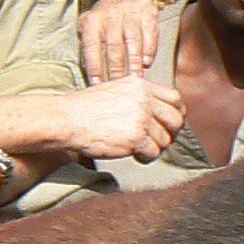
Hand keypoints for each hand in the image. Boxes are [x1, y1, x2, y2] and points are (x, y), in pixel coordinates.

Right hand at [54, 73, 185, 161]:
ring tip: (139, 149)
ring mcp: (141, 117)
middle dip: (171, 133)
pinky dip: (147, 157)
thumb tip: (161, 115)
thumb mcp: (116, 91)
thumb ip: (138, 98)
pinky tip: (135, 156)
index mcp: (140, 85)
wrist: (67, 120)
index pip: (175, 98)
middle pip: (176, 119)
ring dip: (154, 148)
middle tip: (158, 141)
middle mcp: (144, 99)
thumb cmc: (86, 109)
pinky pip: (154, 152)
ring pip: (165, 139)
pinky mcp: (136, 137)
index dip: (176, 114)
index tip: (169, 125)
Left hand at [80, 0, 161, 81]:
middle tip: (118, 85)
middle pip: (114, 46)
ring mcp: (131, 13)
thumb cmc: (104, 18)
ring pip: (133, 40)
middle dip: (116, 68)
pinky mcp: (147, 13)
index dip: (94, 65)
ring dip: (134, 61)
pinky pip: (149, 33)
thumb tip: (90, 74)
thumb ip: (87, 45)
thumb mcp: (87, 24)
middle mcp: (112, 16)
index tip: (97, 83)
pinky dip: (149, 49)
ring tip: (134, 78)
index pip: (92, 46)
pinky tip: (147, 63)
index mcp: (94, 21)